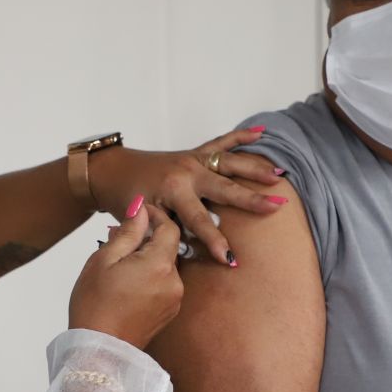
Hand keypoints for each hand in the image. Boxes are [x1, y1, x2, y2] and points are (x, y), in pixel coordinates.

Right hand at [68, 198, 183, 349]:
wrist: (99, 349)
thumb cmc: (95, 304)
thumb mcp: (104, 259)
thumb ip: (128, 232)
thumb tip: (142, 210)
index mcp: (159, 265)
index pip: (170, 228)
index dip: (156, 215)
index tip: (139, 212)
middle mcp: (175, 282)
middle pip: (170, 247)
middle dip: (149, 238)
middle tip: (120, 238)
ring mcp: (175, 299)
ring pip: (167, 265)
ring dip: (149, 258)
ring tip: (120, 262)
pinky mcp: (170, 311)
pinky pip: (165, 283)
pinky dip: (151, 276)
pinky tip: (128, 281)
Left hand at [89, 128, 288, 265]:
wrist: (111, 171)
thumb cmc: (124, 199)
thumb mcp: (139, 221)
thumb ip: (163, 234)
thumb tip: (185, 255)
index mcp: (172, 190)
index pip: (199, 221)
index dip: (215, 242)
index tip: (231, 259)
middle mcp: (186, 172)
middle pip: (225, 188)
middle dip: (251, 200)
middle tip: (276, 207)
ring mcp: (192, 160)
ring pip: (230, 163)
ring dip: (255, 169)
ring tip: (280, 174)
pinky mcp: (194, 153)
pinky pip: (221, 142)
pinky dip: (241, 136)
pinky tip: (261, 132)